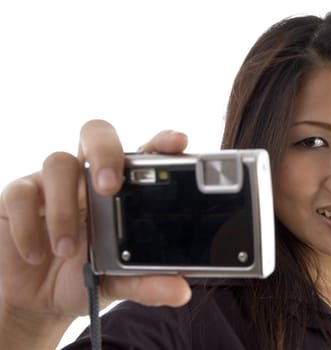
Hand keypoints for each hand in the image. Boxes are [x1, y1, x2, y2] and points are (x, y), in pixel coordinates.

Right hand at [0, 120, 191, 347]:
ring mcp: (54, 184)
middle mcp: (88, 178)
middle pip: (97, 134)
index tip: (178, 142)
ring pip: (58, 163)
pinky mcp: (19, 197)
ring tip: (67, 249)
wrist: (38, 300)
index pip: (144, 153)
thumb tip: (180, 292)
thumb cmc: (84, 277)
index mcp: (121, 190)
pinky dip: (30, 226)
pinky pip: (20, 193)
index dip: (161, 141)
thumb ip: (146, 283)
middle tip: (109, 186)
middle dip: (105, 152)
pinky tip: (37, 254)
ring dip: (64, 209)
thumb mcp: (117, 282)